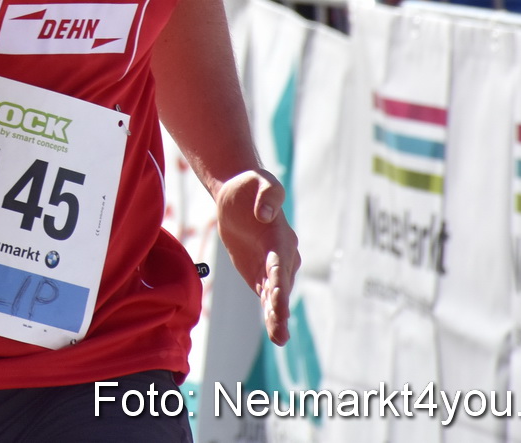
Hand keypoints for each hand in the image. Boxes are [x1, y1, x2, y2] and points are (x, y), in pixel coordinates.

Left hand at [215, 169, 300, 345]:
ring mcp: (272, 268)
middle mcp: (282, 256)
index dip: (278, 281)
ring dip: (278, 316)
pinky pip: (266, 296)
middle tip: (280, 328)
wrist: (239, 196)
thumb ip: (266, 195)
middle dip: (280, 306)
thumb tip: (265, 214)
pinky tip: (276, 332)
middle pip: (281, 284)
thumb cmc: (252, 186)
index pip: (279, 262)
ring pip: (276, 295)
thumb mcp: (259, 182)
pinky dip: (271, 313)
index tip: (277, 298)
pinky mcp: (260, 274)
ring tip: (280, 338)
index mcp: (280, 238)